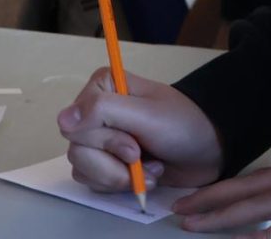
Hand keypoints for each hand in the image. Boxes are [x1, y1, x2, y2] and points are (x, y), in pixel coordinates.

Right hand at [57, 67, 223, 193]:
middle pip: (77, 150)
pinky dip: (120, 184)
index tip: (134, 144)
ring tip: (150, 167)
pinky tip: (145, 174)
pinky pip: (93, 182)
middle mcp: (96, 110)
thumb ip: (103, 111)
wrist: (208, 151)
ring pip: (83, 168)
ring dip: (120, 176)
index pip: (74, 123)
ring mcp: (100, 138)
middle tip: (143, 155)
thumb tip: (62, 119)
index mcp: (103, 86)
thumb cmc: (182, 126)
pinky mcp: (107, 161)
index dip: (103, 140)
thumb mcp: (146, 115)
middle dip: (114, 162)